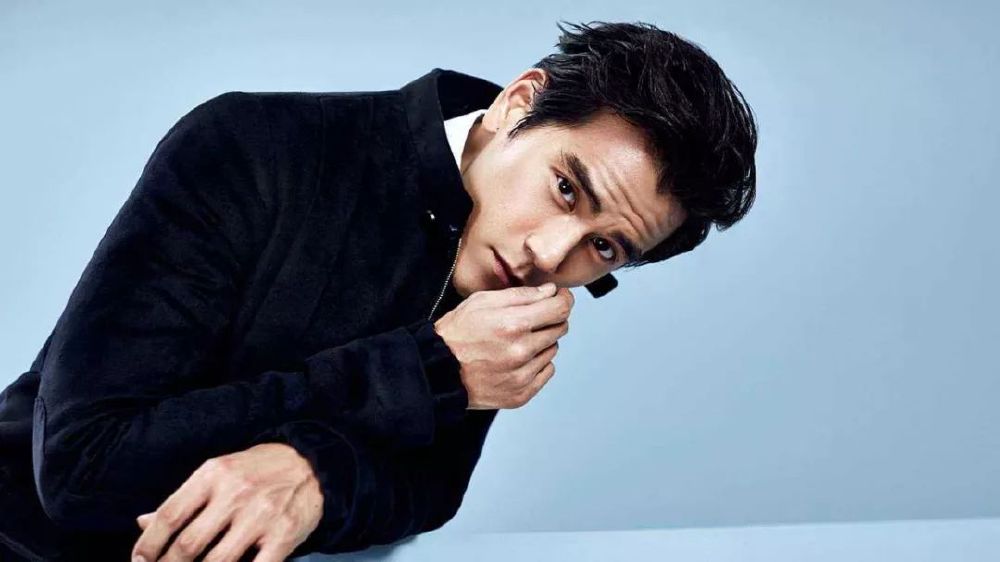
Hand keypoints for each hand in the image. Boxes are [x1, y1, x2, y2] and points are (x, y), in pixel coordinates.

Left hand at [131, 443, 322, 561]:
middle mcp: (235, 493)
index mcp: (213, 474)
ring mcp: (261, 515)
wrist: (312, 464)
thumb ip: (184, 500)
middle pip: (188, 544)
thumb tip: (142, 523)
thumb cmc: (257, 471)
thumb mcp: (219, 474)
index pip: (170, 515)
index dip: (148, 544)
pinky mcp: (283, 534)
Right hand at [433, 282, 572, 409]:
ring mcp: (522, 375)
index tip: (560, 298)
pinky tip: (516, 360)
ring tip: (515, 342)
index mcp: (513, 324)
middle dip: (550, 319)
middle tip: (531, 319)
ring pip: (553, 350)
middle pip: (560, 328)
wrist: (437, 371)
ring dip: (541, 342)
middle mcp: (521, 351)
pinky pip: (546, 371)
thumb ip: (520, 295)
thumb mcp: (482, 301)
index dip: (564, 300)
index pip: (561, 309)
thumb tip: (550, 292)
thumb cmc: (456, 334)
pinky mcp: (521, 394)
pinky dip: (537, 363)